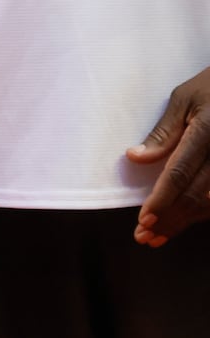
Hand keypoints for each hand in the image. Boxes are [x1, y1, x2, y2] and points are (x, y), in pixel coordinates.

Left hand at [128, 66, 209, 245]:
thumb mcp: (183, 99)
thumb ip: (163, 133)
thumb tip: (135, 157)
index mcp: (206, 131)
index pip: (180, 173)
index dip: (161, 200)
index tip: (144, 221)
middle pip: (196, 195)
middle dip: (169, 219)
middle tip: (144, 237)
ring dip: (185, 222)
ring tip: (158, 236)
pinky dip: (204, 213)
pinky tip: (185, 221)